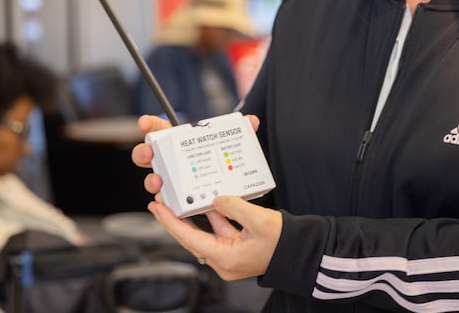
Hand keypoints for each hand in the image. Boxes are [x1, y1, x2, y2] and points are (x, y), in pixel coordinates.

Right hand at [131, 114, 260, 195]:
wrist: (234, 188)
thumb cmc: (226, 161)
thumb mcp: (234, 146)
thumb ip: (242, 131)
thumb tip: (252, 120)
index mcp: (182, 142)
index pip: (162, 130)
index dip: (151, 125)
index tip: (144, 124)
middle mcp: (173, 161)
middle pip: (149, 154)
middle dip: (143, 153)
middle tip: (148, 154)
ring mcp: (174, 180)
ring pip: (154, 179)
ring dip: (152, 179)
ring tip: (158, 181)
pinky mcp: (180, 199)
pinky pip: (167, 200)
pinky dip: (165, 201)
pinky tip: (167, 201)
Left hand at [149, 195, 281, 279]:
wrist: (302, 252)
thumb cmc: (283, 242)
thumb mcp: (258, 220)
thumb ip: (234, 207)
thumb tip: (217, 199)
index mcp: (225, 258)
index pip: (189, 238)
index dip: (170, 222)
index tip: (157, 208)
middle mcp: (224, 261)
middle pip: (193, 237)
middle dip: (178, 218)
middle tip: (163, 201)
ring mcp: (231, 255)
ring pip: (207, 233)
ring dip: (197, 215)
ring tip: (185, 197)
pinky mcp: (238, 248)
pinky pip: (221, 231)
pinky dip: (216, 217)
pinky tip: (212, 202)